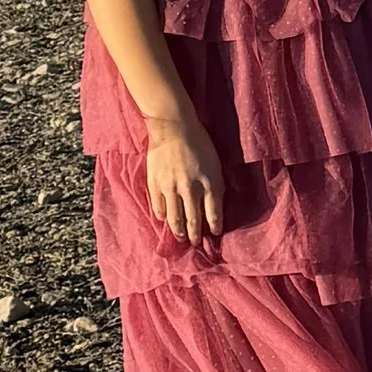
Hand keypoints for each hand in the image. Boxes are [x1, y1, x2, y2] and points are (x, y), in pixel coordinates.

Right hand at [144, 109, 224, 245]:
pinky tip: (165, 220)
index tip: (215, 234)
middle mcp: (191, 189)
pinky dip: (162, 216)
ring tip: (181, 238)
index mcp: (209, 182)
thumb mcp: (215, 163)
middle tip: (195, 243)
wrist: (174, 128)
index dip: (215, 226)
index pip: (213, 213)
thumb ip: (215, 184)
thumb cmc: (199, 143)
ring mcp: (171, 188)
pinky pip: (158, 207)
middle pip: (194, 220)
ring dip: (178, 231)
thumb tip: (216, 204)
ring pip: (175, 218)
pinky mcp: (156, 184)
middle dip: (195, 235)